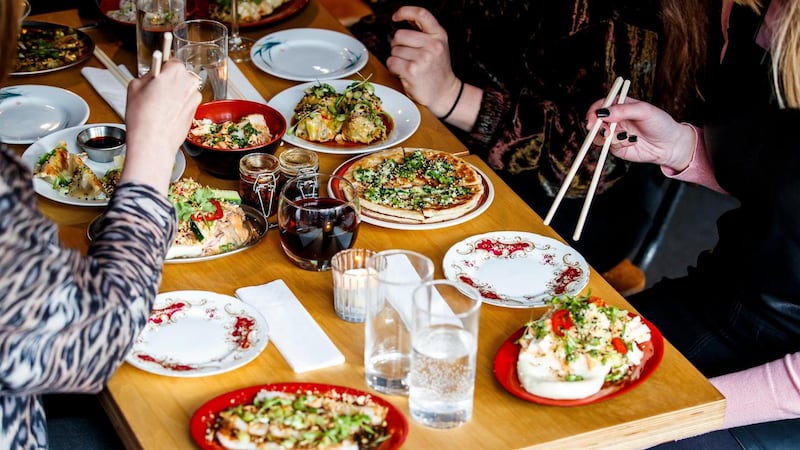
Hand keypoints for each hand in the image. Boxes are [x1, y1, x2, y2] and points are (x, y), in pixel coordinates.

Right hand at [122, 60, 200, 193]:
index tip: (157, 73)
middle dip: (169, 81)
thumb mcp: (134, 86)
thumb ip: (147, 75)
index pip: (170, 61)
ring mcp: (195, 97)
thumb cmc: (143, 117)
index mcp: (176, 70)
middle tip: (154, 92)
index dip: (161, 69)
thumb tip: (152, 75)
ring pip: (183, 90)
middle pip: (179, 75)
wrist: (154, 142)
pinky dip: (178, 106)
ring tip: (159, 106)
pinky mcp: (196, 111)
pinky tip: (166, 114)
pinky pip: (186, 103)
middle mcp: (190, 82)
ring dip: (174, 94)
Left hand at [386, 6, 460, 116]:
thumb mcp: (437, 46)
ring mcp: (423, 58)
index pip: (421, 14)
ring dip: (396, 58)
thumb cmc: (437, 69)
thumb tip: (405, 18)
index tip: (396, 17)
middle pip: (400, 34)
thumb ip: (423, 32)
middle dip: (397, 45)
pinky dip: (393, 68)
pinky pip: (391, 62)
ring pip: (394, 50)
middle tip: (406, 55)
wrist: (444, 93)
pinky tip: (404, 73)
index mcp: (439, 35)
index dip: (405, 11)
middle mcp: (433, 45)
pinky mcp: (412, 70)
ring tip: (408, 66)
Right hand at [586, 97, 696, 171]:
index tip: (592, 119)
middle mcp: (615, 119)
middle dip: (597, 128)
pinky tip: (632, 141)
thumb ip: (623, 110)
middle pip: (596, 121)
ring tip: (624, 137)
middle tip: (606, 132)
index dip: (594, 111)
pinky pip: (610, 146)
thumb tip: (602, 113)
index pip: (600, 105)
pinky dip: (619, 144)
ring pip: (599, 136)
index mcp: (619, 105)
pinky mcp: (617, 147)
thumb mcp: (644, 111)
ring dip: (608, 137)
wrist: (670, 145)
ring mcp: (615, 133)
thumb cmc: (660, 123)